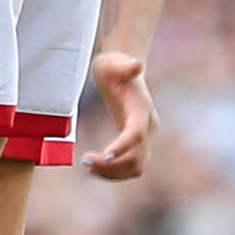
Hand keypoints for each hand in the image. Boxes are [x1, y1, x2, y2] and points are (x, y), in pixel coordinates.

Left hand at [84, 52, 159, 179]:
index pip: (136, 134)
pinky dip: (114, 171)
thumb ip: (124, 65)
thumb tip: (137, 65)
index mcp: (142, 110)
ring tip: (88, 166)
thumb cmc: (115, 65)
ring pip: (136, 167)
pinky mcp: (136, 143)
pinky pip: (130, 166)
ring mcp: (145, 137)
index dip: (123, 147)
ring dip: (114, 172)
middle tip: (85, 160)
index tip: (105, 155)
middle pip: (137, 158)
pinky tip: (94, 168)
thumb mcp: (114, 62)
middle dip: (113, 165)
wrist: (124, 70)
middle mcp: (148, 126)